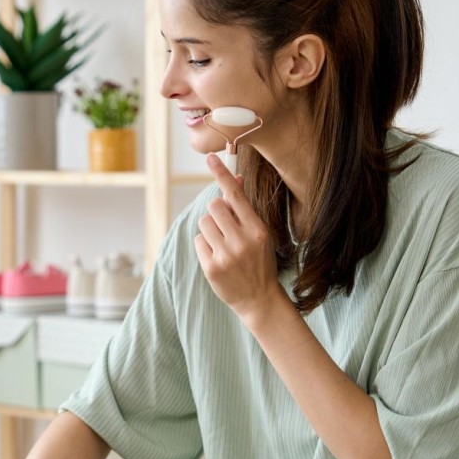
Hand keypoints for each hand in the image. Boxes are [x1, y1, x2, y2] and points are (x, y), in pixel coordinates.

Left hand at [193, 152, 284, 318]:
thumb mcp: (260, 233)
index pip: (235, 196)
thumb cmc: (260, 261)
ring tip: (222, 243)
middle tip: (225, 225)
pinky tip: (217, 256)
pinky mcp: (211, 268)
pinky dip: (205, 245)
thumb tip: (234, 179)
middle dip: (216, 212)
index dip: (221, 175)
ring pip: (204, 222)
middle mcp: (242, 241)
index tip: (210, 158)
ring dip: (210, 228)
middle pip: (214, 207)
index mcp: (257, 230)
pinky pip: (198, 241)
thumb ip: (245, 209)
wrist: (260, 299)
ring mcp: (226, 256)